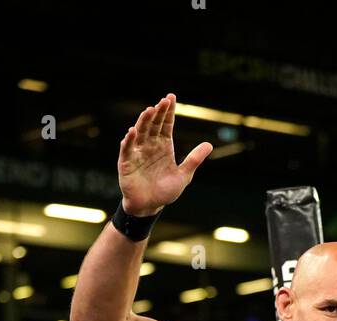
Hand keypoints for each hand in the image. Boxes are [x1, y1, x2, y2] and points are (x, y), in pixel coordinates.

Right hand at [119, 93, 212, 217]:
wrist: (149, 207)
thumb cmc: (165, 191)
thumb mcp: (183, 175)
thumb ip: (194, 159)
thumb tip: (209, 144)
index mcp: (163, 146)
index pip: (166, 125)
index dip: (169, 112)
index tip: (171, 97)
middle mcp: (150, 146)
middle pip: (153, 125)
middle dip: (158, 113)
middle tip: (163, 102)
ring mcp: (137, 153)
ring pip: (140, 133)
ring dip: (143, 122)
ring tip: (149, 111)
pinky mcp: (126, 163)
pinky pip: (127, 149)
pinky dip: (129, 141)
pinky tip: (132, 132)